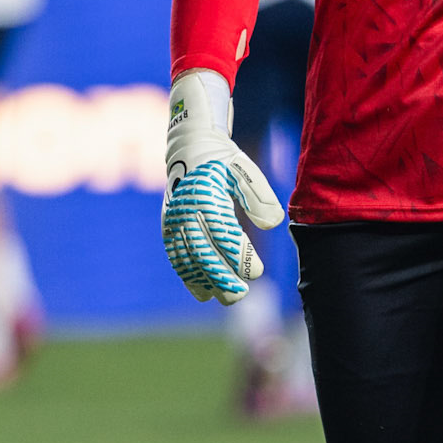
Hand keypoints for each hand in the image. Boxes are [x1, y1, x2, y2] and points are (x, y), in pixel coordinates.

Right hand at [163, 69, 284, 304]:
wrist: (188, 144)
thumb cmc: (222, 158)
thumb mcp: (244, 168)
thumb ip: (258, 195)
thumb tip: (273, 223)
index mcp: (206, 194)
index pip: (223, 233)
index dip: (240, 256)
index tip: (259, 273)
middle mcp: (186, 209)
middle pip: (203, 251)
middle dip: (222, 277)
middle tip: (243, 295)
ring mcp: (174, 219)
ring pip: (187, 257)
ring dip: (205, 281)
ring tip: (225, 299)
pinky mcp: (169, 225)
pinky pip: (176, 255)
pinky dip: (188, 275)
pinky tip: (202, 293)